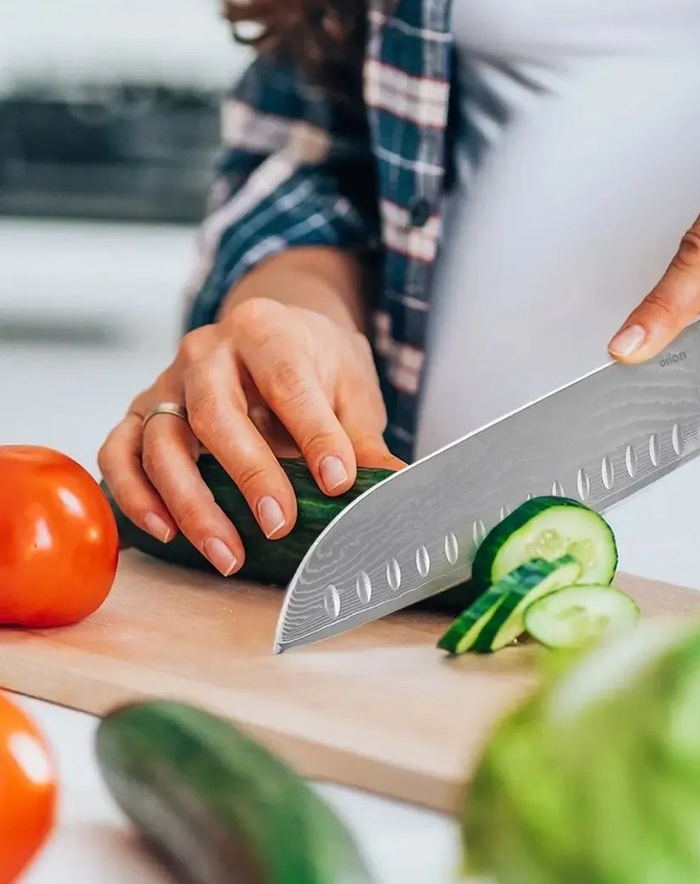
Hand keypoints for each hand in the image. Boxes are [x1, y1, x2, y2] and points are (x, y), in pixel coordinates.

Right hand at [98, 297, 403, 575]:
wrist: (273, 329)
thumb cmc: (316, 361)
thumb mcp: (352, 387)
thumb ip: (364, 437)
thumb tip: (396, 486)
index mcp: (266, 331)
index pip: (288, 382)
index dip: (314, 433)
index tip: (339, 481)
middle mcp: (208, 351)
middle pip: (215, 414)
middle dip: (249, 475)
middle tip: (279, 524)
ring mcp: (168, 381)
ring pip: (161, 441)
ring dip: (191, 503)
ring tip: (229, 554)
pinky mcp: (142, 411)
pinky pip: (119, 451)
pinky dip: (134, 494)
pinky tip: (166, 532)